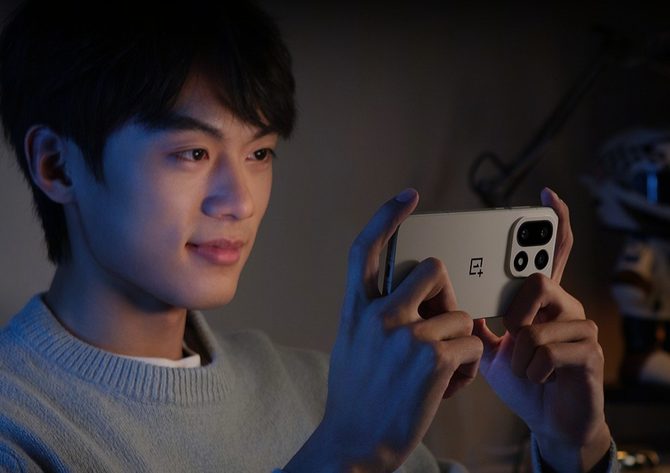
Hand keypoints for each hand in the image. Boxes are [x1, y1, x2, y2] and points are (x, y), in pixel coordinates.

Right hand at [285, 189, 482, 472]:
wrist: (355, 444)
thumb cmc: (357, 397)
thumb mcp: (353, 344)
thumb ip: (372, 314)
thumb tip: (402, 293)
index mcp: (356, 309)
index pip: (367, 247)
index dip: (387, 215)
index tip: (409, 196)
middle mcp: (378, 314)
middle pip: (431, 269)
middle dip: (446, 294)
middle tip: (442, 322)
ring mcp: (404, 334)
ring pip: (460, 313)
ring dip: (460, 341)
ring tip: (444, 369)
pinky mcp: (432, 358)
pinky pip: (472, 346)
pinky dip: (469, 369)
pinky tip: (450, 387)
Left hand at [473, 188, 610, 471]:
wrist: (549, 422)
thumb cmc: (521, 379)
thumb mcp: (489, 347)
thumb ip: (478, 320)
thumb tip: (448, 298)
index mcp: (539, 301)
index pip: (548, 255)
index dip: (553, 223)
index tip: (548, 194)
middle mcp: (563, 306)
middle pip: (539, 278)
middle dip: (517, 307)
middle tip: (511, 329)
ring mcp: (580, 327)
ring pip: (534, 320)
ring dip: (517, 350)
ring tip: (521, 366)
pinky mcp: (589, 352)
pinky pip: (545, 349)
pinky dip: (530, 368)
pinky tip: (537, 378)